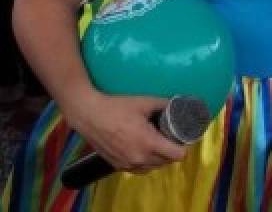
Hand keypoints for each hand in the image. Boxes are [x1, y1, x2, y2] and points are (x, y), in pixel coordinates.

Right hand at [64, 92, 187, 173]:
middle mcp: (140, 158)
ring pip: (154, 167)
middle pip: (167, 162)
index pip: (178, 155)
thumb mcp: (143, 102)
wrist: (88, 115)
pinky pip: (140, 169)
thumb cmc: (115, 107)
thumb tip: (178, 103)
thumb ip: (163, 104)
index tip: (181, 138)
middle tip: (168, 137)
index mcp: (149, 143)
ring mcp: (128, 164)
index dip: (183, 146)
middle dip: (171, 150)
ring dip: (158, 158)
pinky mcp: (119, 166)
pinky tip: (141, 149)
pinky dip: (145, 162)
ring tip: (155, 142)